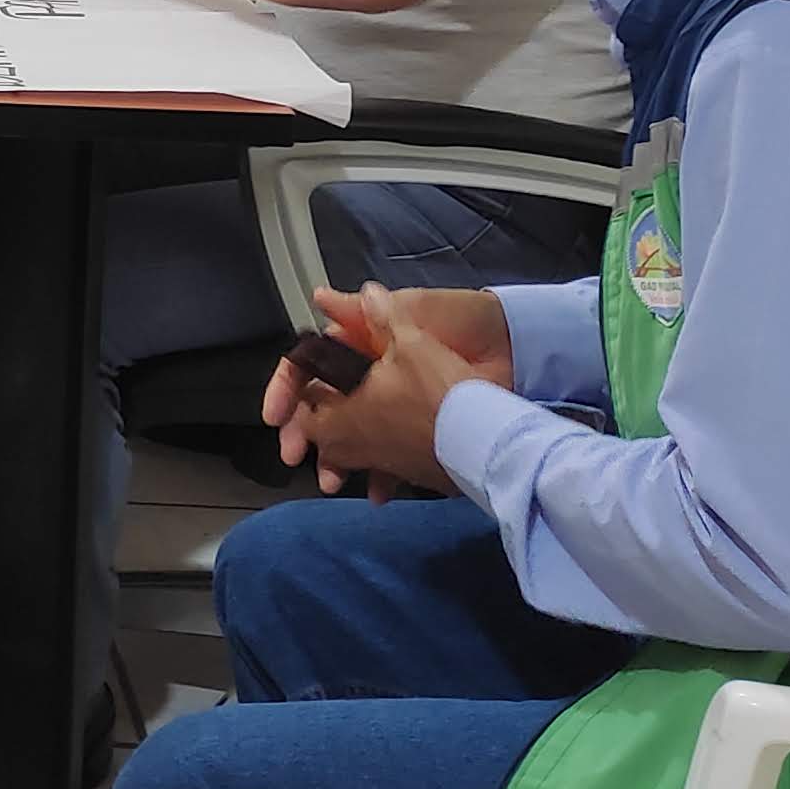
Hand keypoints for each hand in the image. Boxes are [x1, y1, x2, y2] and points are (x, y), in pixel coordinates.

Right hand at [262, 283, 511, 497]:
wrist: (514, 354)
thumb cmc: (459, 325)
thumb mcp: (412, 312)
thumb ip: (365, 311)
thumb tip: (318, 295)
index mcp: (362, 347)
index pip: (311, 369)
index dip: (288, 392)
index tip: (275, 417)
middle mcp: (370, 380)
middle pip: (323, 411)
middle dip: (304, 435)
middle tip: (293, 456)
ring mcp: (392, 412)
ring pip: (351, 441)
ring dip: (336, 462)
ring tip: (331, 482)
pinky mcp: (417, 437)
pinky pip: (389, 461)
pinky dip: (380, 477)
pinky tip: (377, 493)